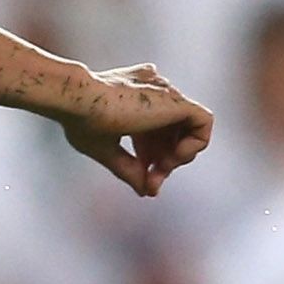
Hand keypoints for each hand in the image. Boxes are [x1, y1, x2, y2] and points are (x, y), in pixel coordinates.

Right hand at [56, 64, 211, 196]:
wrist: (79, 101)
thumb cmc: (81, 121)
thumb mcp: (104, 150)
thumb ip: (129, 169)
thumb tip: (147, 191)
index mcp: (134, 97)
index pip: (154, 131)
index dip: (152, 158)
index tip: (143, 180)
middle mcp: (153, 91)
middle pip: (173, 133)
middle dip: (164, 162)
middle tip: (151, 182)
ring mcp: (166, 93)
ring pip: (190, 129)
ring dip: (178, 157)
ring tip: (161, 168)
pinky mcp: (177, 100)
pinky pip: (204, 123)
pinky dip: (194, 145)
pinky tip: (173, 157)